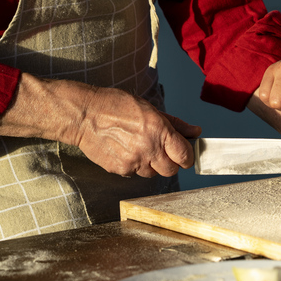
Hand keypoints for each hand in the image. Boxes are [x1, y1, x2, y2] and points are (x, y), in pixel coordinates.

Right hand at [0, 74, 200, 177]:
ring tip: (140, 148)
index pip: (185, 156)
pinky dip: (135, 166)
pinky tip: (126, 151)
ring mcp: (133, 161)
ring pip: (153, 174)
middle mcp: (149, 149)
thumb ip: (176, 124)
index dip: (187, 157)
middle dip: (171, 163)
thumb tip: (196, 132)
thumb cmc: (116, 106)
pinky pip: (135, 173)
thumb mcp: (150, 109)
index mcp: (159, 131)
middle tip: (163, 152)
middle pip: (171, 170)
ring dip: (152, 165)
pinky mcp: (120, 169)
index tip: (184, 154)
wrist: (84, 115)